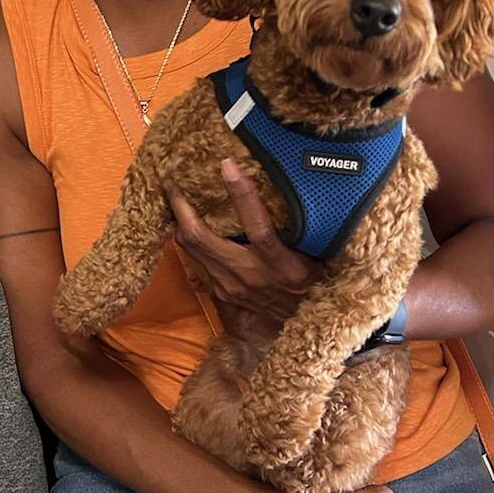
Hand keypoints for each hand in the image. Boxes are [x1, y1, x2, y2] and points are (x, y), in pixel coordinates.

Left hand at [169, 161, 324, 333]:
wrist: (305, 328)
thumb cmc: (316, 284)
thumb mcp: (321, 257)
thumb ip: (305, 228)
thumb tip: (296, 185)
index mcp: (284, 266)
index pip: (259, 228)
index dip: (241, 194)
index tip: (227, 164)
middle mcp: (252, 277)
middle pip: (202, 238)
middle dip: (182, 207)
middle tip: (173, 180)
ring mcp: (231, 288)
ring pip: (191, 249)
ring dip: (179, 221)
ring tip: (174, 196)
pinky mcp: (221, 294)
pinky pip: (196, 261)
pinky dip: (188, 240)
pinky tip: (184, 223)